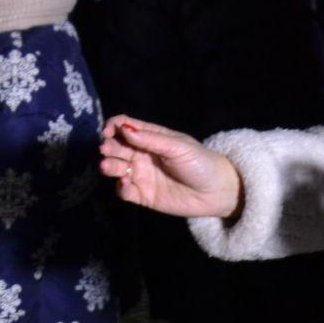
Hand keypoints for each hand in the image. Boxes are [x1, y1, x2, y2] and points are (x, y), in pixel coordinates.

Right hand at [97, 115, 242, 218]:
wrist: (217, 192)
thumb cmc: (201, 163)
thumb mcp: (177, 147)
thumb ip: (150, 139)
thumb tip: (123, 128)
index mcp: (151, 138)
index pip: (125, 126)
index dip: (113, 126)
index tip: (108, 132)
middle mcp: (142, 155)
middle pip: (117, 147)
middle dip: (108, 147)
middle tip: (106, 149)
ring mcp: (141, 175)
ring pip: (116, 168)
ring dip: (109, 166)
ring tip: (107, 166)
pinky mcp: (143, 195)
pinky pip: (124, 191)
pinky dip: (121, 188)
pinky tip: (126, 185)